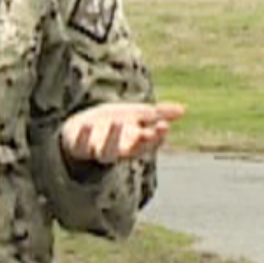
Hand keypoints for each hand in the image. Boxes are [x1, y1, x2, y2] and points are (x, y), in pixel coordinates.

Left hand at [57, 100, 186, 165]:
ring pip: (107, 152)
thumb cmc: (111, 123)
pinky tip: (87, 125)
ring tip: (117, 123)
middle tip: (152, 130)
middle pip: (133, 150)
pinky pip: (81, 145)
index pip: (149, 143)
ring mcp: (98, 150)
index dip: (157, 137)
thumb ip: (158, 113)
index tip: (164, 125)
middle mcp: (118, 150)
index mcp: (133, 142)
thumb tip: (184, 109)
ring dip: (112, 139)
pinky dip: (84, 136)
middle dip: (142, 141)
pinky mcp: (79, 147)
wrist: (79, 128)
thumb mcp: (135, 114)